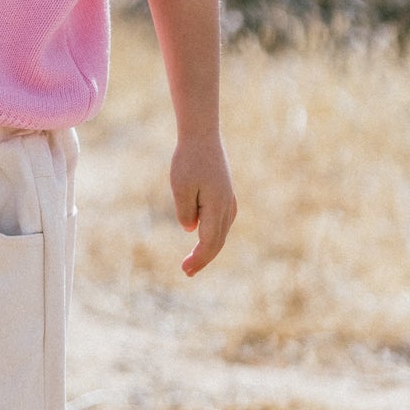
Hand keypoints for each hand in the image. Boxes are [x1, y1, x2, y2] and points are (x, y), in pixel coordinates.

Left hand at [170, 134, 236, 276]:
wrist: (202, 137)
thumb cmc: (188, 161)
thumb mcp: (180, 187)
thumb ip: (186, 211)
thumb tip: (191, 230)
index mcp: (217, 207)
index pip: (209, 242)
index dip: (199, 259)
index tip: (186, 270)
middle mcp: (227, 207)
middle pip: (217, 242)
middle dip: (203, 258)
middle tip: (187, 272)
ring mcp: (229, 201)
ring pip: (221, 233)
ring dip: (209, 249)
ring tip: (193, 262)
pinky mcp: (226, 196)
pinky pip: (222, 223)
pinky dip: (214, 236)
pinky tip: (205, 241)